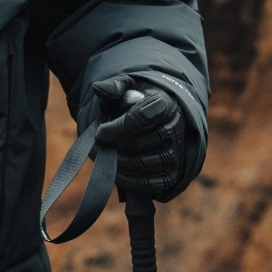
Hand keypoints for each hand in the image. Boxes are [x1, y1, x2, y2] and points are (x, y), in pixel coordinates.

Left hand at [92, 74, 187, 200]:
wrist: (158, 120)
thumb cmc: (138, 103)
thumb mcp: (127, 88)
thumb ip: (114, 87)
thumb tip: (98, 87)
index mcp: (165, 103)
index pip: (140, 117)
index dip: (116, 127)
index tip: (99, 133)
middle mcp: (175, 128)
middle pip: (139, 144)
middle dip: (113, 148)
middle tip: (95, 148)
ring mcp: (176, 152)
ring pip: (143, 164)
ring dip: (118, 164)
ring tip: (104, 158)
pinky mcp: (173, 173)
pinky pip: (150, 183)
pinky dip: (129, 181)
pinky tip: (116, 173)